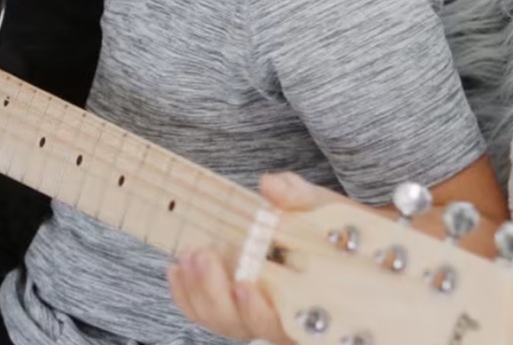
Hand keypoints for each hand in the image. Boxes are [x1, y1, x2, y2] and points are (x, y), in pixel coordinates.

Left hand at [168, 172, 342, 344]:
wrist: (335, 236)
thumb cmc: (334, 228)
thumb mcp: (324, 207)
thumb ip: (300, 197)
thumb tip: (271, 186)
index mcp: (310, 302)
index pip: (282, 323)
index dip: (258, 311)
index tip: (243, 284)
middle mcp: (281, 316)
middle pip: (241, 325)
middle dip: (215, 293)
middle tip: (203, 255)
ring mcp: (255, 312)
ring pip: (220, 319)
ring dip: (197, 290)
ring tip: (188, 254)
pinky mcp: (234, 303)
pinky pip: (205, 312)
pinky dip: (186, 294)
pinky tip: (176, 269)